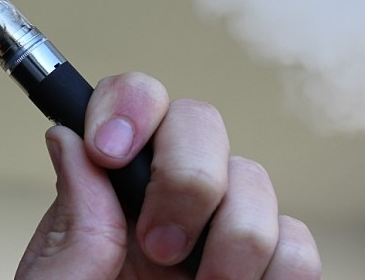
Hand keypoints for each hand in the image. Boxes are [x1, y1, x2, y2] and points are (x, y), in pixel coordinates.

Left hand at [15, 73, 321, 279]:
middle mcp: (166, 201)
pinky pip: (297, 243)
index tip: (110, 151)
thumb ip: (72, 218)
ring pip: (255, 180)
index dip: (130, 107)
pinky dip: (279, 272)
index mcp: (110, 193)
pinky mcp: (265, 275)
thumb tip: (67, 134)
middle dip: (187, 178)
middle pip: (202, 123)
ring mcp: (219, 234)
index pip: (133, 102)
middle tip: (157, 246)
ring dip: (233, 238)